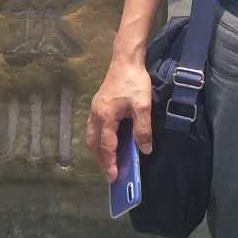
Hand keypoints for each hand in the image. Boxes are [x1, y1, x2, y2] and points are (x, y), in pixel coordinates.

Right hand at [86, 55, 152, 183]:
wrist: (125, 60)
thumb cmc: (134, 82)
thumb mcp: (143, 106)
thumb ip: (143, 129)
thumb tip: (145, 150)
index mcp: (106, 116)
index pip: (106, 145)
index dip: (110, 162)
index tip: (114, 176)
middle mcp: (96, 115)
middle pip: (94, 144)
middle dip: (102, 161)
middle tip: (110, 174)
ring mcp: (95, 110)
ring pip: (92, 137)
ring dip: (98, 151)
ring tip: (108, 162)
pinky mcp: (98, 105)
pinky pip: (93, 129)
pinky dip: (98, 140)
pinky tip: (106, 142)